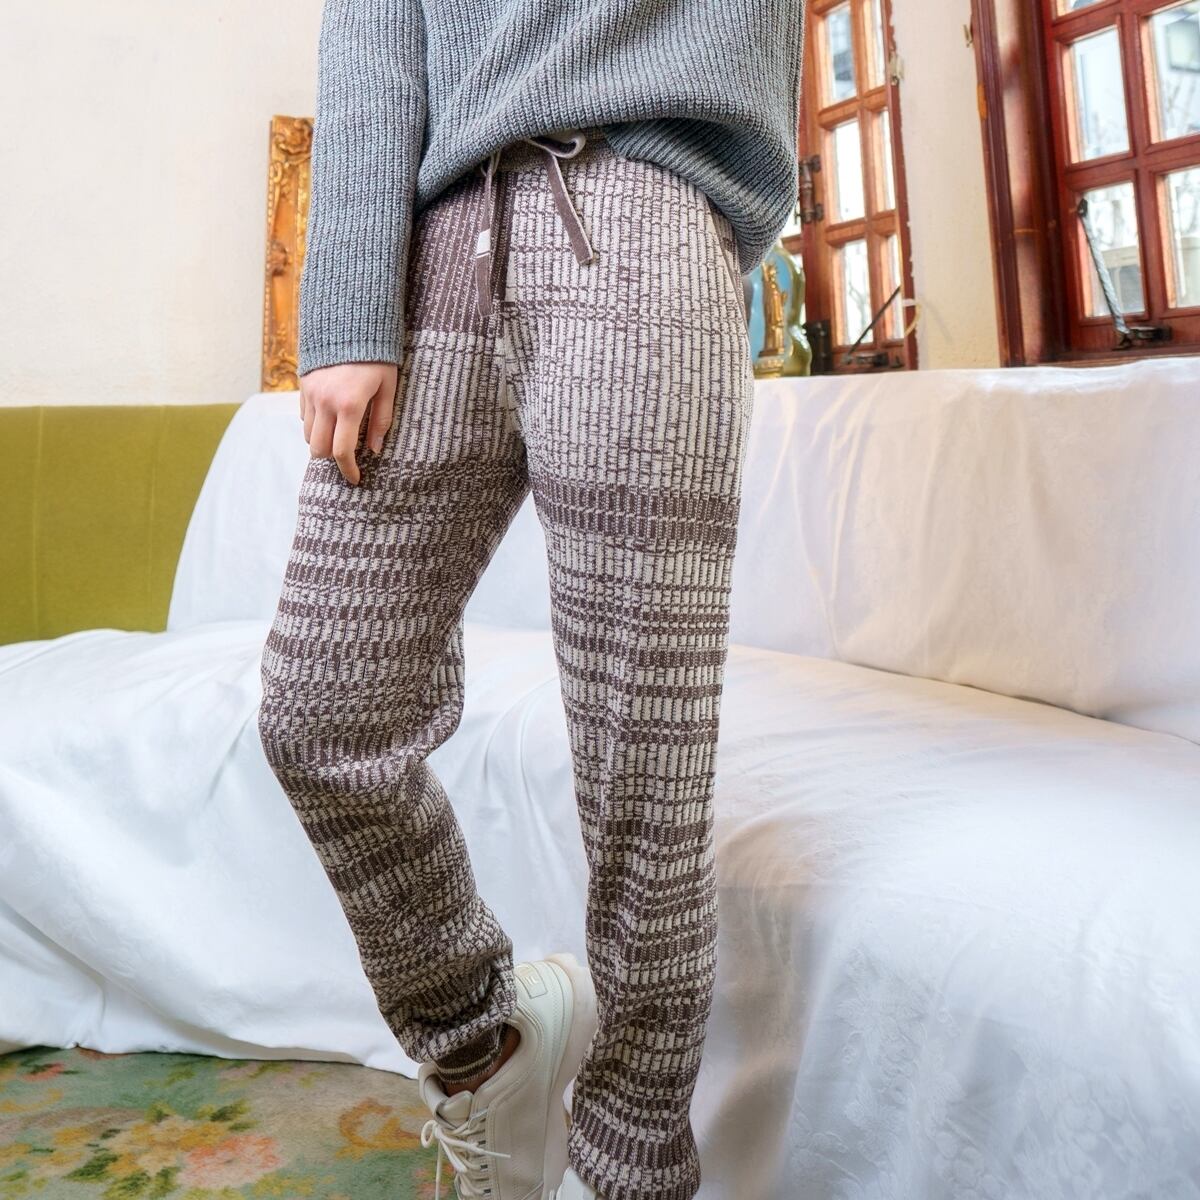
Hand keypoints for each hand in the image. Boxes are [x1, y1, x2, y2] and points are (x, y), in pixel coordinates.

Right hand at [299, 361, 398, 485]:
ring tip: (339, 439)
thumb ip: (381, 421)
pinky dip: (315, 425)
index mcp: (349, 405)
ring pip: (308, 434)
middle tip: (347, 460)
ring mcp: (311, 394)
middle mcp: (325, 402)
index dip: (348, 470)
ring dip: (322, 442)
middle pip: (318, 448)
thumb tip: (375, 449)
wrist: (350, 320)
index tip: (355, 479)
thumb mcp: (388, 387)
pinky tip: (330, 420)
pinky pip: (303, 416)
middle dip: (331, 460)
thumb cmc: (377, 355)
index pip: (342, 451)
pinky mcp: (304, 385)